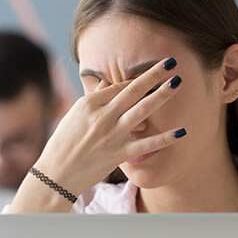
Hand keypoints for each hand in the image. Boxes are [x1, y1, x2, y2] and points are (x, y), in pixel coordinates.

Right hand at [34, 57, 185, 194]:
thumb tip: (105, 83)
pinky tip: (181, 131)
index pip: (120, 86)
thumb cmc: (63, 144)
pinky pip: (146, 145)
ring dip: (161, 95)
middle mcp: (102, 116)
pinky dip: (164, 138)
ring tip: (177, 83)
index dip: (139, 77)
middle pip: (133, 90)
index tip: (155, 69)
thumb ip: (93, 99)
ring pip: (142, 110)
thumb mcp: (74, 116)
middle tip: (171, 62)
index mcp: (90, 104)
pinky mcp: (119, 154)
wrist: (56, 175)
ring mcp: (112, 135)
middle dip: (153, 74)